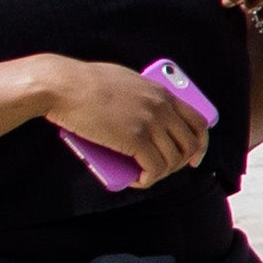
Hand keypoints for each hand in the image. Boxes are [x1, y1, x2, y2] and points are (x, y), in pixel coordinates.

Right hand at [31, 55, 212, 183]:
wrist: (62, 85)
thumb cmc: (83, 82)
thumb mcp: (125, 81)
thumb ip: (140, 96)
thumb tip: (142, 113)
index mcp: (161, 92)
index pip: (198, 121)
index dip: (199, 143)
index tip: (193, 156)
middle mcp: (162, 107)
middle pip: (190, 143)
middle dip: (180, 162)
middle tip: (165, 171)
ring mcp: (150, 122)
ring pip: (172, 159)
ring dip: (161, 173)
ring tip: (145, 175)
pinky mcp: (135, 139)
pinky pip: (153, 168)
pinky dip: (147, 179)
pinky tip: (136, 180)